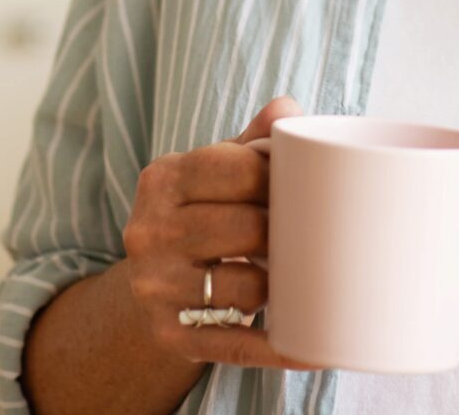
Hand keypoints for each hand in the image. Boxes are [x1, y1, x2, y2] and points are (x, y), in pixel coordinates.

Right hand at [121, 96, 324, 370]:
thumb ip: (254, 137)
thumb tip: (288, 112)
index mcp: (163, 178)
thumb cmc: (202, 208)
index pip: (241, 169)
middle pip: (249, 229)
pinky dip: (276, 347)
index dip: (283, 177)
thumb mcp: (216, 166)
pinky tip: (309, 347)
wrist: (151, 277)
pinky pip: (235, 345)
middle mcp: (149, 232)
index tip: (304, 184)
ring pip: (247, 288)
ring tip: (292, 272)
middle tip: (308, 232)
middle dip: (288, 231)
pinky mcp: (170, 336)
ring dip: (281, 284)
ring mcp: (154, 288)